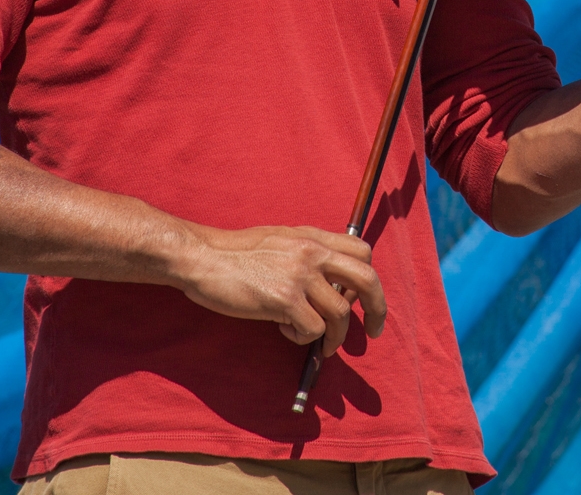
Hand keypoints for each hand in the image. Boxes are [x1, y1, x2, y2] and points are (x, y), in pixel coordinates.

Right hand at [174, 224, 387, 356]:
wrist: (203, 258)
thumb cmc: (236, 254)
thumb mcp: (280, 240)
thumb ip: (307, 253)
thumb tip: (329, 282)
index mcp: (313, 237)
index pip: (362, 251)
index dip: (367, 276)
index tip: (358, 297)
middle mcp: (312, 252)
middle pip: (367, 279)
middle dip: (377, 309)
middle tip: (375, 332)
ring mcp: (300, 276)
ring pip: (340, 313)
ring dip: (333, 335)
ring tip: (317, 341)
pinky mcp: (285, 299)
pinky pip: (313, 329)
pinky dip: (303, 337)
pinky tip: (284, 330)